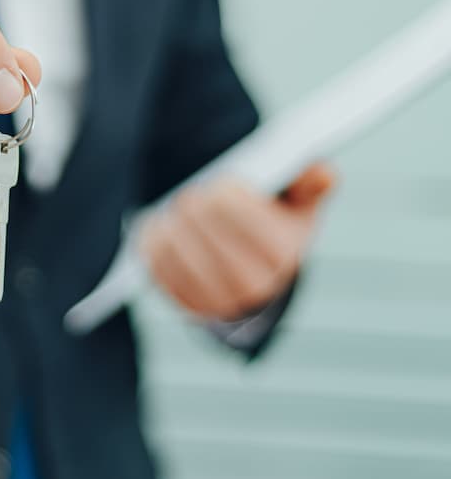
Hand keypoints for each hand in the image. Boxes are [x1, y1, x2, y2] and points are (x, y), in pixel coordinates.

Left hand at [139, 164, 335, 320]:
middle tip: (191, 193)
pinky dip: (153, 245)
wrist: (256, 267)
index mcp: (282, 254)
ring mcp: (218, 300)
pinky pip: (158, 269)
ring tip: (173, 210)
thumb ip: (310, 181)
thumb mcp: (298, 200)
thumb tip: (324, 173)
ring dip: (169, 225)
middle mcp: (253, 286)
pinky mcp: (188, 304)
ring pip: (175, 251)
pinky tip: (161, 229)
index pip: (240, 214)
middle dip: (194, 206)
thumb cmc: (276, 222)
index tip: (222, 182)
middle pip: (203, 229)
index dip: (226, 193)